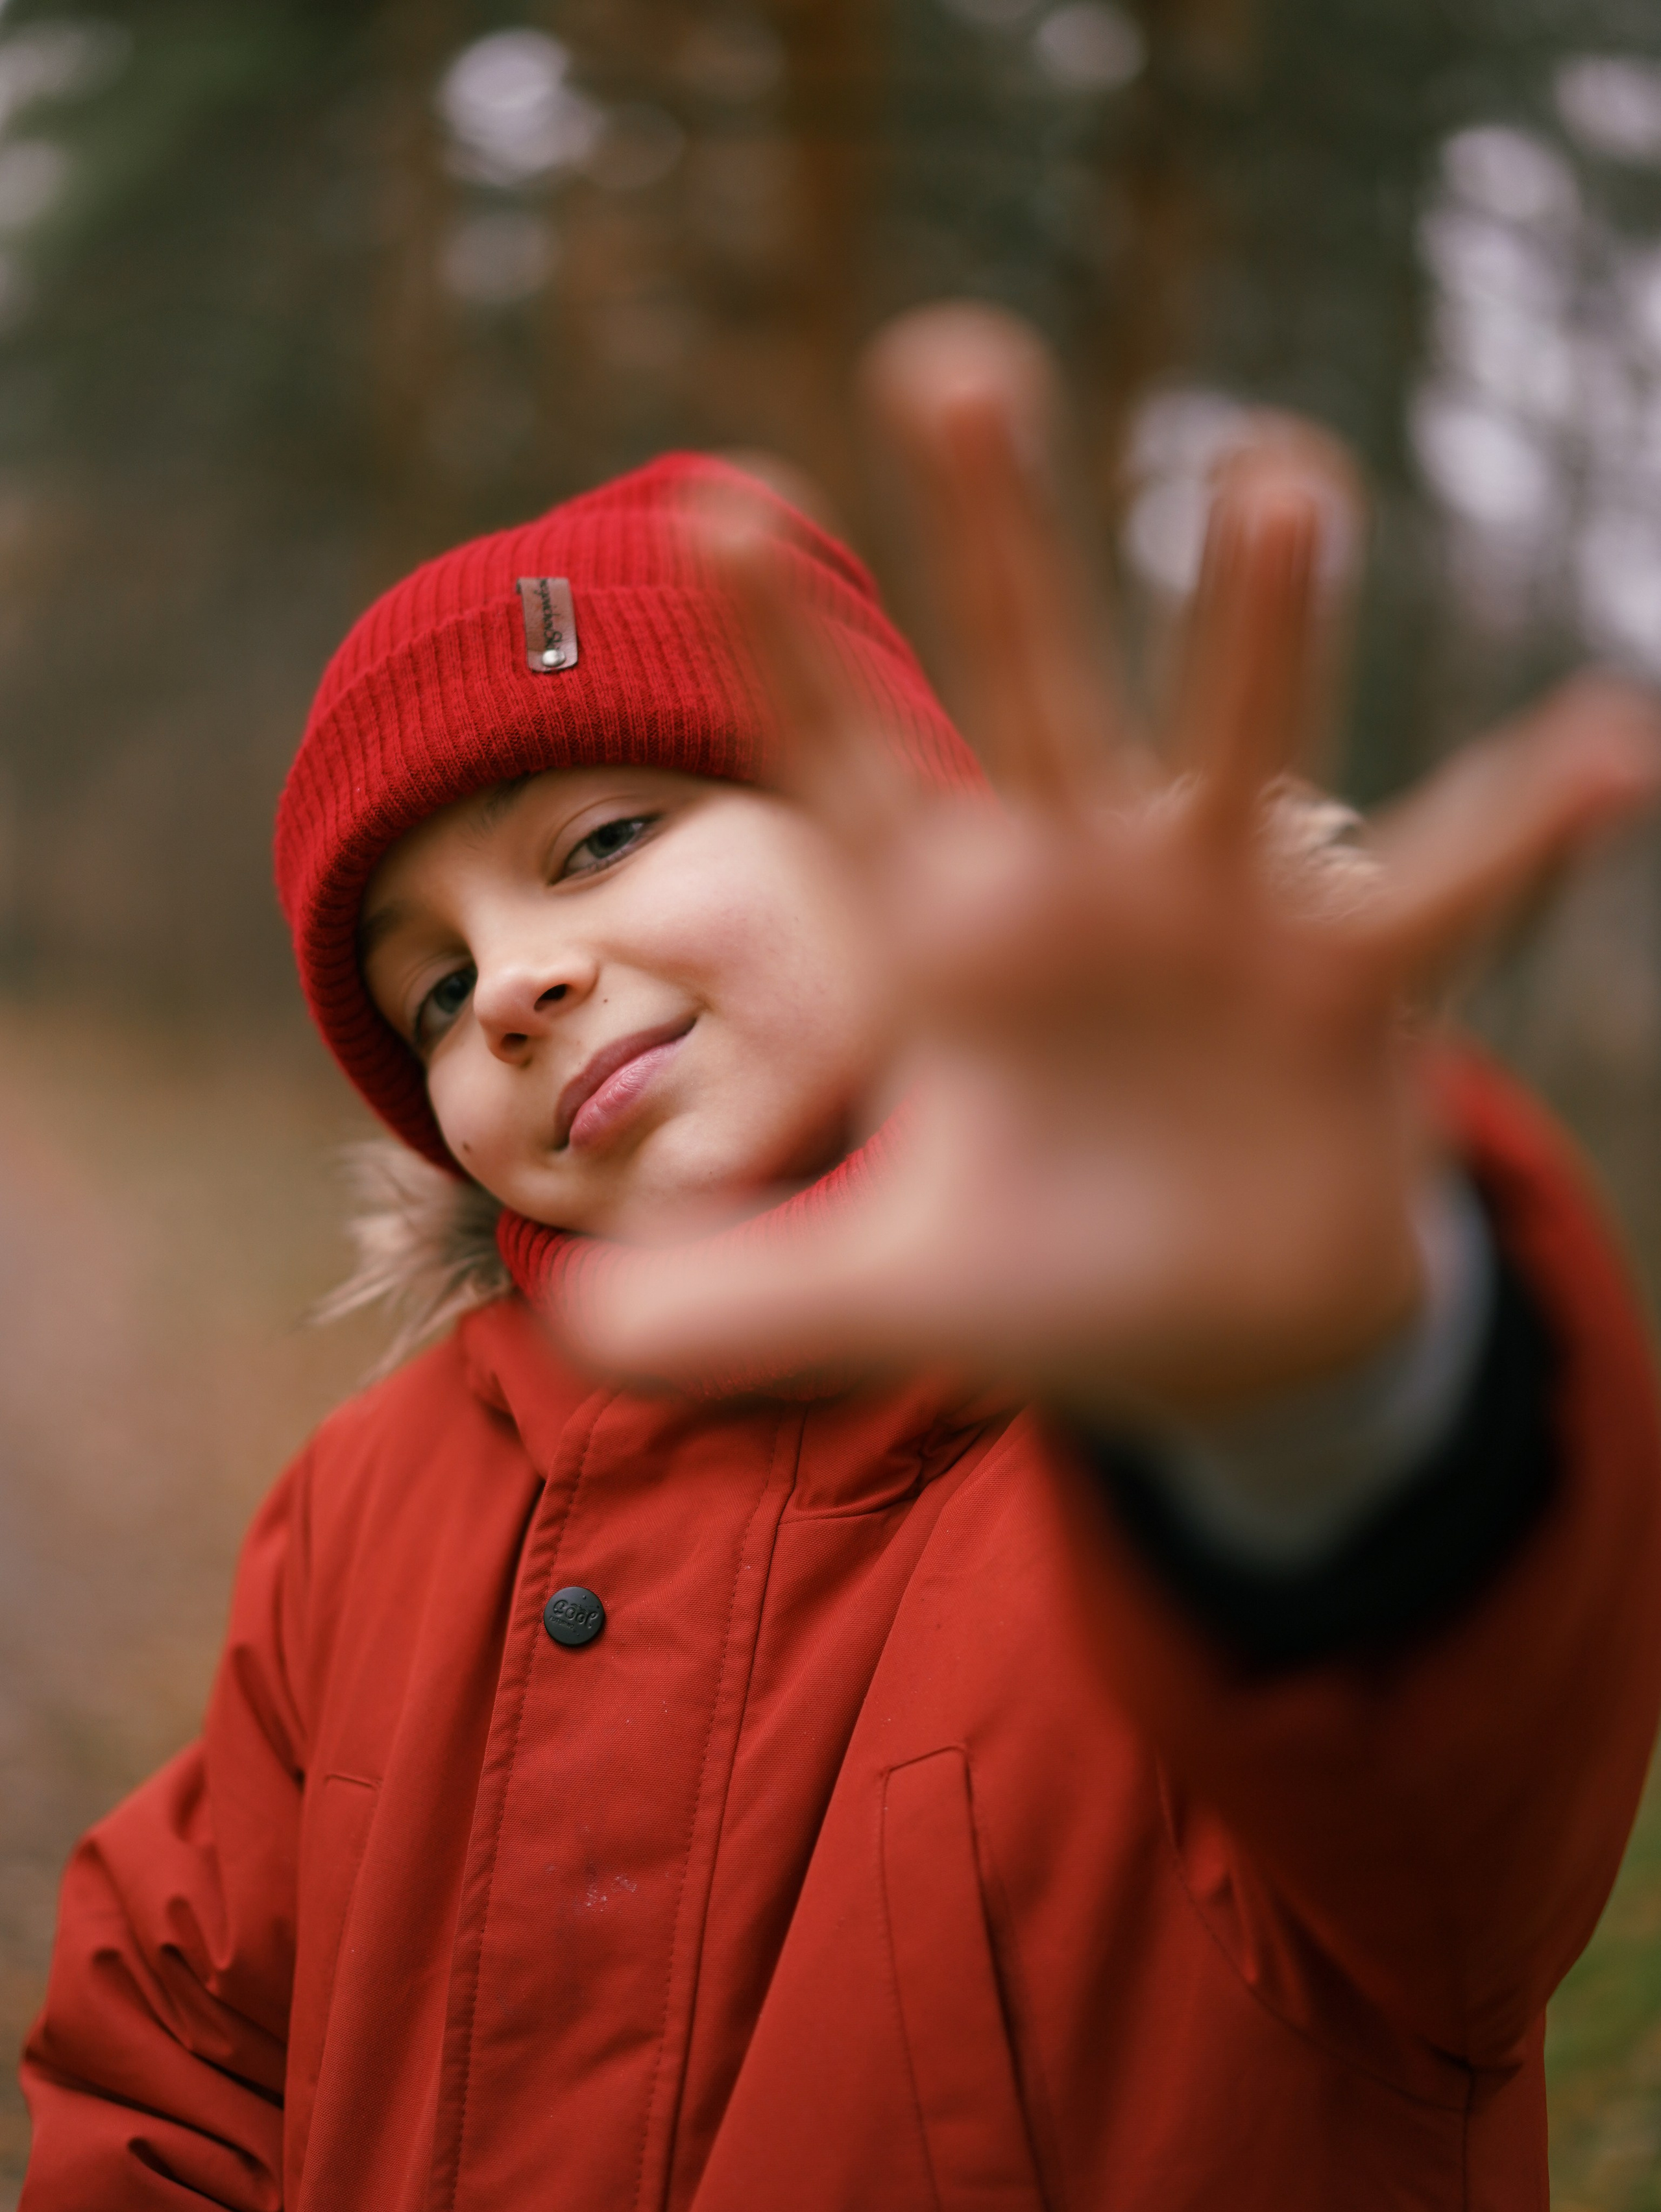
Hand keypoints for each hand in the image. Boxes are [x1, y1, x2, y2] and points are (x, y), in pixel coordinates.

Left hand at [576, 305, 1660, 1420]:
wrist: (1217, 1334)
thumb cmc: (1044, 1277)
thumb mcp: (881, 1295)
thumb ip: (738, 1305)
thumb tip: (590, 1335)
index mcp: (954, 939)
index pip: (850, 774)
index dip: (783, 655)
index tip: (710, 502)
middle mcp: (1084, 888)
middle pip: (1030, 683)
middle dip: (996, 537)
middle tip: (946, 358)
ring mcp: (1223, 922)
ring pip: (1238, 741)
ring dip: (1256, 623)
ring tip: (1274, 477)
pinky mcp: (1347, 990)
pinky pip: (1446, 887)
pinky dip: (1528, 824)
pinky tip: (1612, 746)